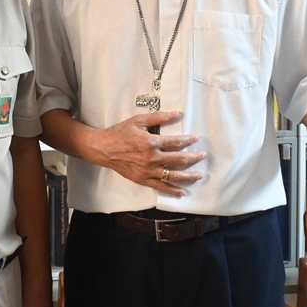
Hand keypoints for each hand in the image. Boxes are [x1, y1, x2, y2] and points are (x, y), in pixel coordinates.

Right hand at [87, 110, 205, 196]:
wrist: (103, 148)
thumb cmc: (120, 133)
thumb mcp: (138, 121)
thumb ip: (158, 117)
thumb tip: (176, 114)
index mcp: (151, 142)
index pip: (176, 142)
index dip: (188, 140)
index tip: (196, 138)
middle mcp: (151, 158)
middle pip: (179, 160)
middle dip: (194, 158)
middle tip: (203, 155)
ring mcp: (147, 171)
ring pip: (173, 176)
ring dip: (188, 176)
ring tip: (199, 175)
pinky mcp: (142, 179)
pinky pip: (160, 187)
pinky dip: (172, 190)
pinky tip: (182, 191)